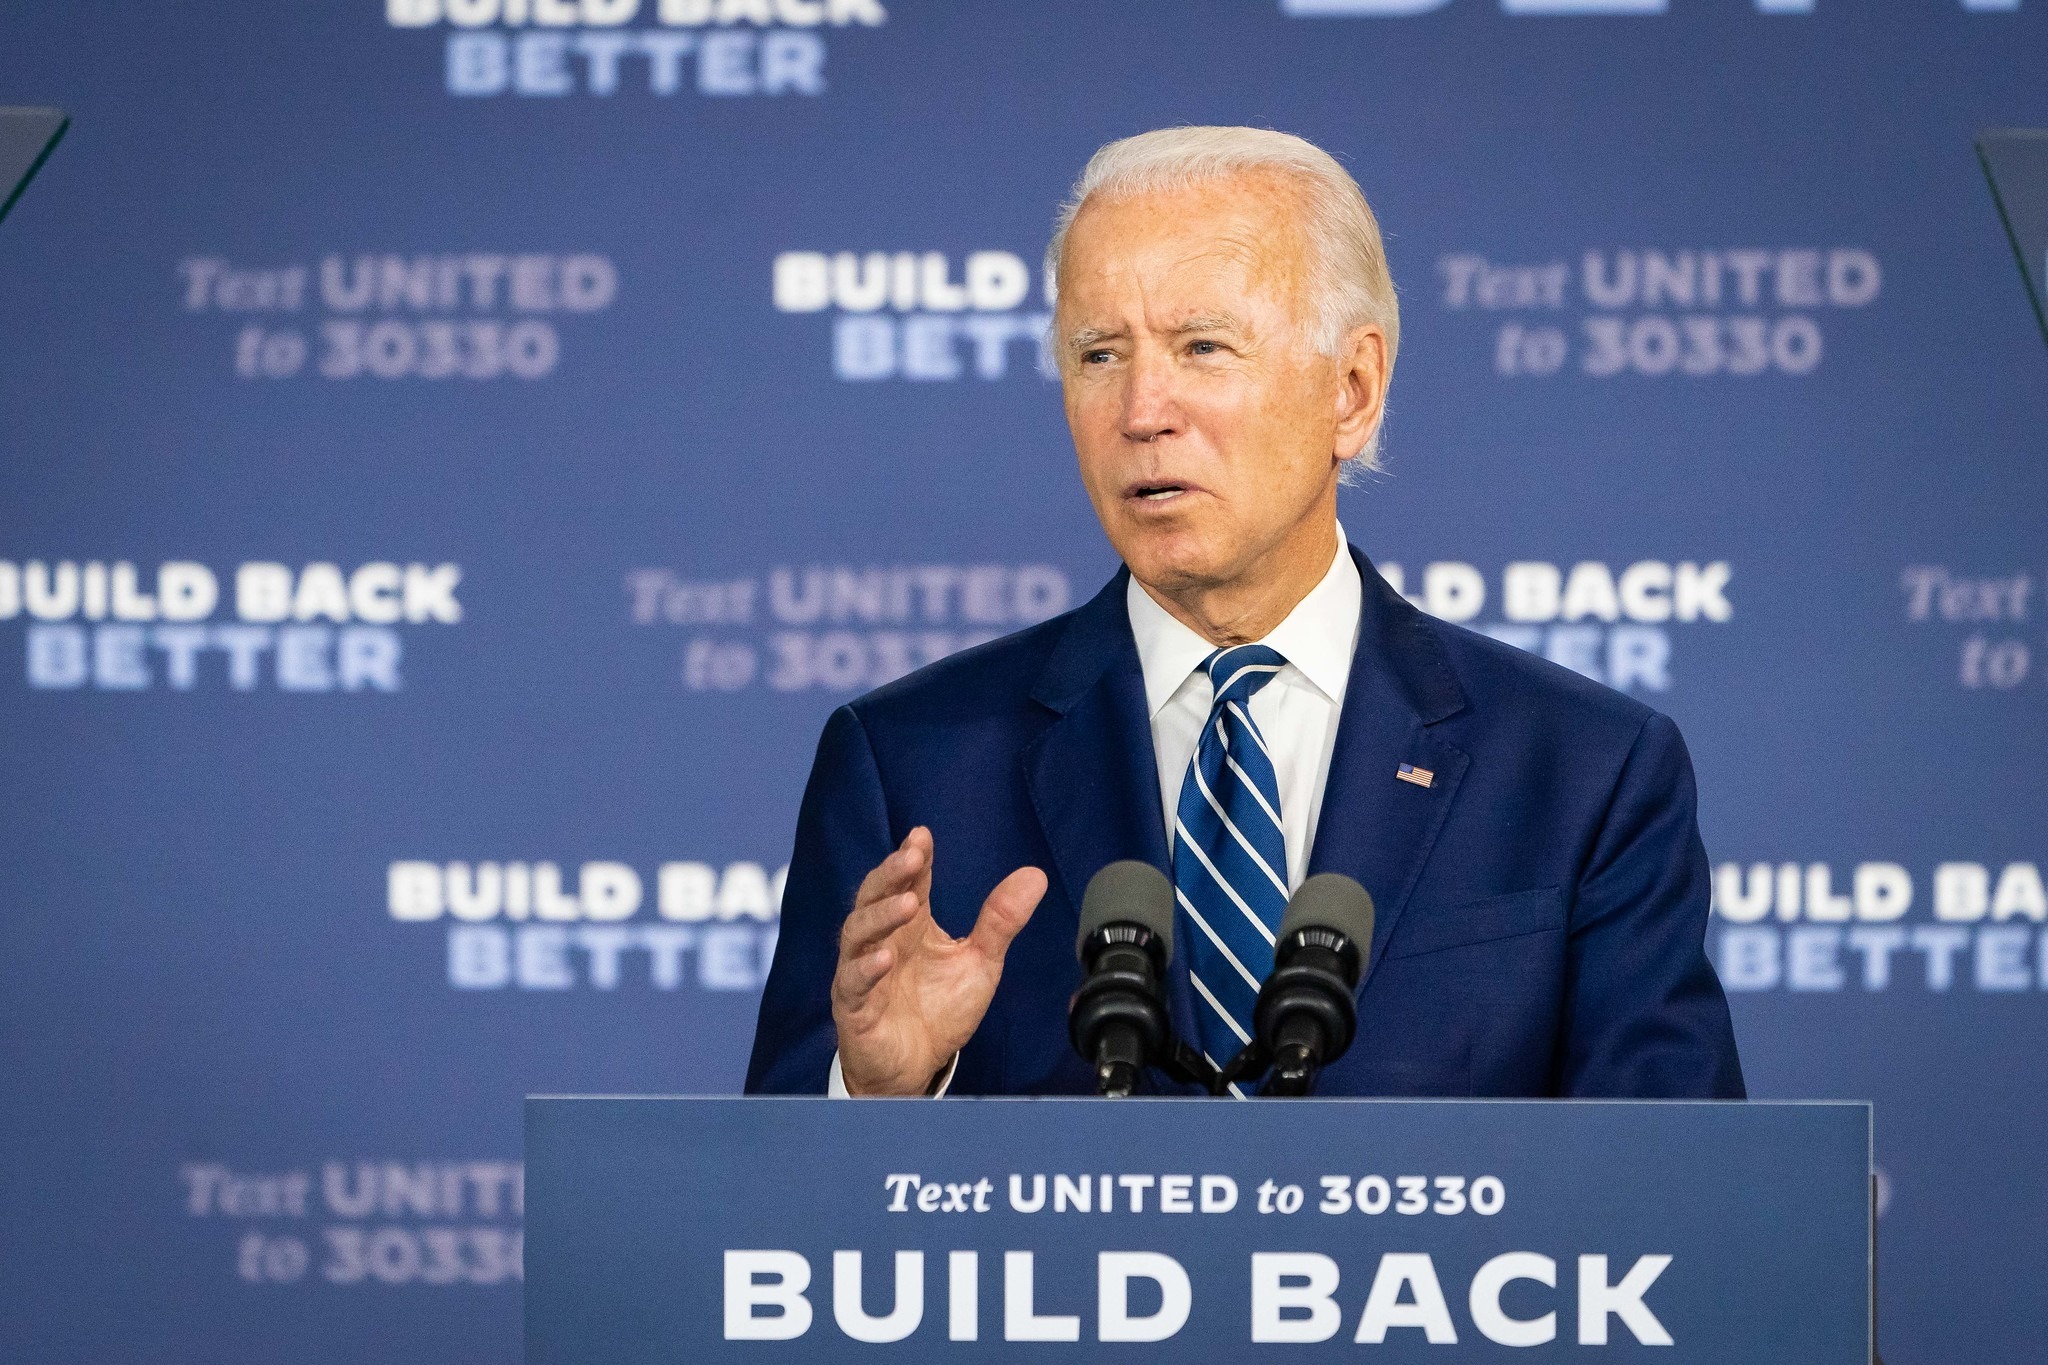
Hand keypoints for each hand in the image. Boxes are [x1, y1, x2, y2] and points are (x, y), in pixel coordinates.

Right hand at [832, 827, 1046, 1095]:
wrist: (916, 1068)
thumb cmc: (939, 1010)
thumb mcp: (978, 962)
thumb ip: (1000, 921)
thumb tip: (1035, 875)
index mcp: (911, 925)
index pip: (908, 881)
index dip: (913, 858)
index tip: (923, 836)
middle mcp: (881, 940)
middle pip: (874, 897)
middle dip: (891, 874)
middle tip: (912, 857)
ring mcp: (863, 972)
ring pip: (857, 933)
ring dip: (880, 915)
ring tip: (909, 903)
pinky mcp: (853, 1007)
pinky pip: (852, 982)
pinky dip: (865, 968)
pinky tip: (885, 958)